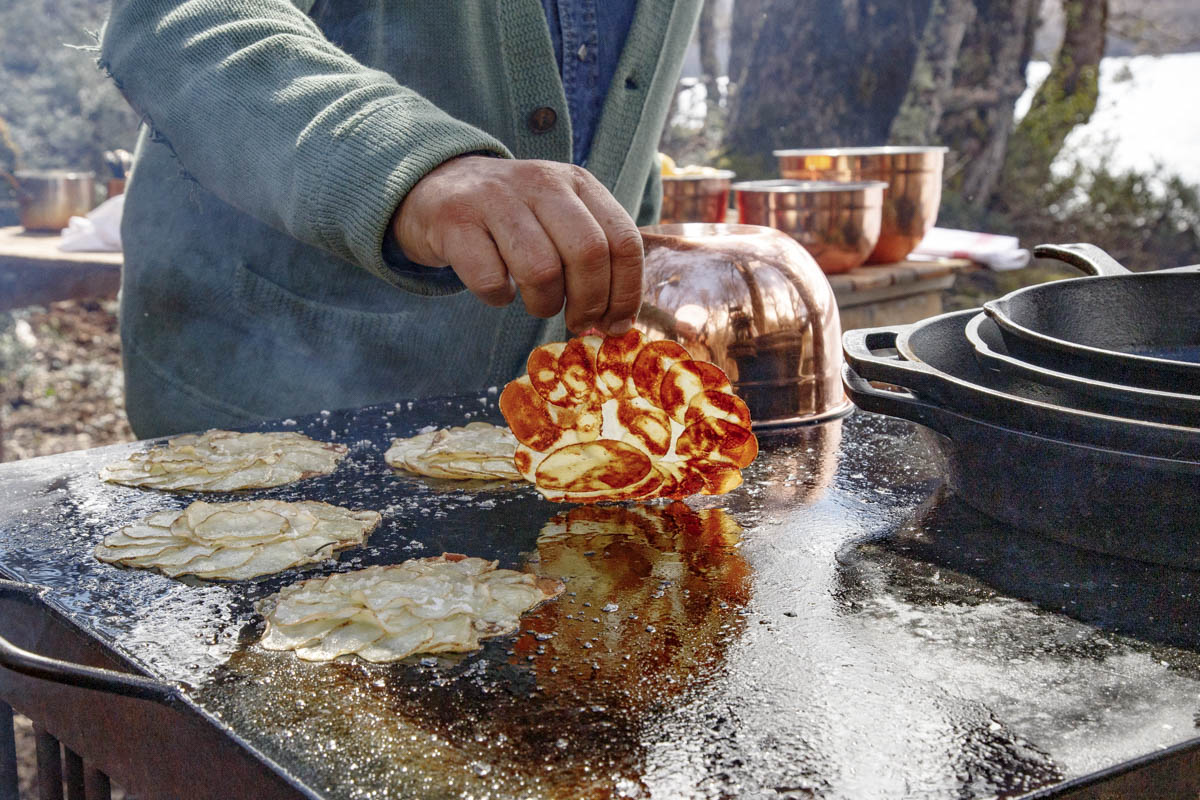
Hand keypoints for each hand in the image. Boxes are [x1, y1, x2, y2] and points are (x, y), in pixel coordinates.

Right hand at [390, 156, 642, 334]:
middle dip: (589, 303)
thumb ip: (594, 255)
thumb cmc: (511, 218)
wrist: (434, 188)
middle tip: (577, 322)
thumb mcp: (558, 217)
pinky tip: (497, 287)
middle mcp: (540, 182)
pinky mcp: (455, 220)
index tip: (615, 323)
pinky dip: (498, 298)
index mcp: (577, 182)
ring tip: (537, 304)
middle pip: (588, 254)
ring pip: (541, 270)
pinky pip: (491, 280)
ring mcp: (495, 198)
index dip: (626, 292)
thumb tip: (621, 320)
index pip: (623, 239)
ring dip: (544, 305)